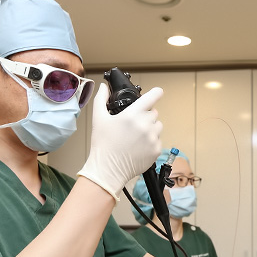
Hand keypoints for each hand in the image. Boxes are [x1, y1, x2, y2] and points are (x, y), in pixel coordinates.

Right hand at [77, 83, 163, 199]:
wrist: (107, 169)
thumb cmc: (102, 145)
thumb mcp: (98, 119)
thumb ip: (101, 99)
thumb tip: (103, 87)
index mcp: (132, 115)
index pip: (152, 97)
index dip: (156, 93)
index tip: (158, 92)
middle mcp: (144, 125)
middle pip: (154, 113)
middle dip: (146, 116)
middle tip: (134, 125)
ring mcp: (152, 138)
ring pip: (158, 126)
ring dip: (151, 128)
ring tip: (137, 137)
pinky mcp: (156, 150)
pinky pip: (158, 140)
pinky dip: (151, 142)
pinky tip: (139, 147)